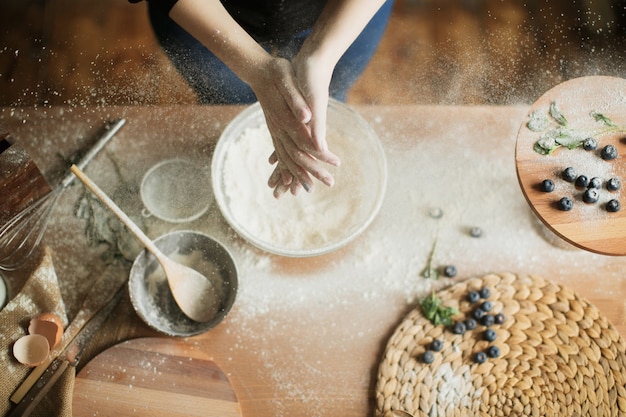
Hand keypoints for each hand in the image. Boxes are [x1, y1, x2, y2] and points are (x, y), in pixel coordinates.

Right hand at [251, 57, 339, 197]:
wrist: (258, 71)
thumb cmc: (276, 72)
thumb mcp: (287, 80)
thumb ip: (296, 100)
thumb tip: (307, 118)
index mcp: (285, 118)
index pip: (306, 142)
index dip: (322, 154)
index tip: (337, 163)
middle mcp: (278, 129)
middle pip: (297, 156)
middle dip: (313, 171)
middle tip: (331, 183)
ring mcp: (275, 131)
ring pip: (287, 158)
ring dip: (299, 174)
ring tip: (310, 188)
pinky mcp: (274, 131)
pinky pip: (280, 154)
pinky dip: (286, 168)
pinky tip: (290, 178)